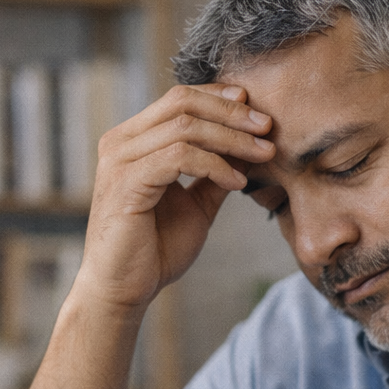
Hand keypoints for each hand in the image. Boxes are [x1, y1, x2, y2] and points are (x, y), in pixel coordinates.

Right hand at [75, 84, 274, 312]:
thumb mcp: (196, 205)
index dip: (221, 98)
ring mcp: (120, 160)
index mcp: (133, 140)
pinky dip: (214, 165)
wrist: (125, 290)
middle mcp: (121, 142)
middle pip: (182, 102)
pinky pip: (178, 157)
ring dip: (231, 139)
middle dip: (232, 112)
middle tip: (268, 128)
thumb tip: (250, 148)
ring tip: (262, 154)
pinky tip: (236, 182)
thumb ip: (216, 174)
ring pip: (184, 126)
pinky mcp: (126, 183)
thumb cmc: (154, 251)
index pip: (179, 99)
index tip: (258, 112)